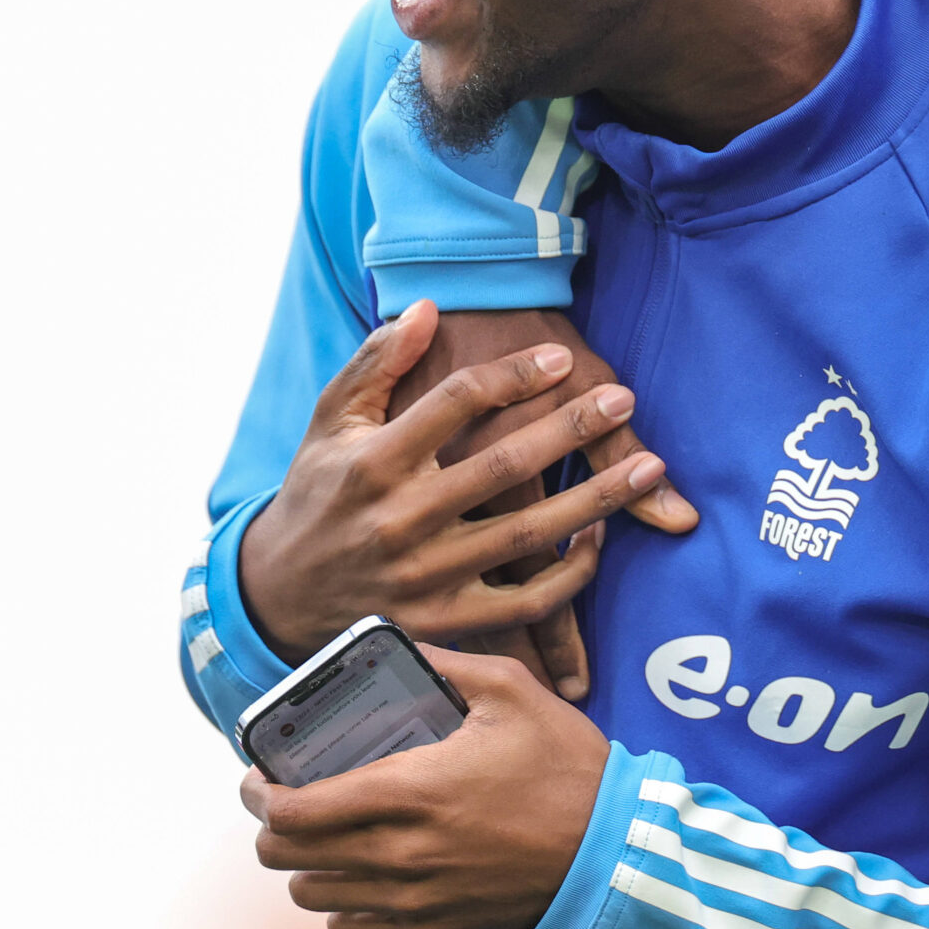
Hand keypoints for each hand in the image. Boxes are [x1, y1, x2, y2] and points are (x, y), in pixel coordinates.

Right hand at [239, 301, 660, 665]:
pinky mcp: (443, 621)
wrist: (279, 592)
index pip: (455, 403)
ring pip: (527, 535)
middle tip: (624, 399)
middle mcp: (400, 519)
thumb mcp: (332, 419)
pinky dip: (569, 574)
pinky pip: (523, 602)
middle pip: (503, 466)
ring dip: (595, 500)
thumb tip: (427, 308)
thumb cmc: (319, 490)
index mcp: (373, 461)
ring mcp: (424, 575)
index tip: (562, 357)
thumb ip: (378, 361)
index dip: (513, 375)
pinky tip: (600, 538)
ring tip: (649, 467)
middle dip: (572, 428)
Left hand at [243, 647, 609, 928]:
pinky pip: (350, 928)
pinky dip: (340, 902)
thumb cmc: (566, 768)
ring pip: (312, 896)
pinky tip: (360, 873)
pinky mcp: (430, 926)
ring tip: (323, 835)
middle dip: (272, 826)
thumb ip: (450, 663)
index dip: (258, 794)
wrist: (612, 851)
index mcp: (410, 791)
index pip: (294, 810)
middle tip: (286, 800)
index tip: (258, 776)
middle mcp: (399, 853)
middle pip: (287, 857)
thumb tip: (402, 642)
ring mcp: (413, 897)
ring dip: (305, 864)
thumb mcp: (514, 693)